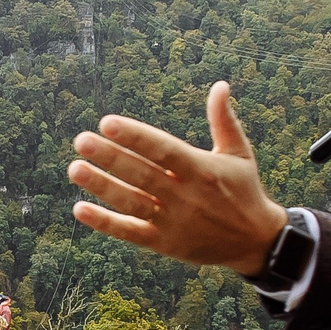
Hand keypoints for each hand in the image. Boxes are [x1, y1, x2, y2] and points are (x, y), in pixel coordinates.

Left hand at [69, 81, 285, 273]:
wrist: (255, 241)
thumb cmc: (243, 190)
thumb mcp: (239, 154)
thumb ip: (224, 120)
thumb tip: (220, 85)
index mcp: (202, 170)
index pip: (164, 150)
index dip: (136, 137)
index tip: (108, 122)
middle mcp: (186, 196)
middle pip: (142, 175)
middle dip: (111, 157)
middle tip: (81, 140)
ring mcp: (174, 222)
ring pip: (132, 203)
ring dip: (102, 186)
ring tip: (75, 168)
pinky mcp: (165, 244)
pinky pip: (131, 232)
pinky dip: (105, 223)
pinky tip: (81, 209)